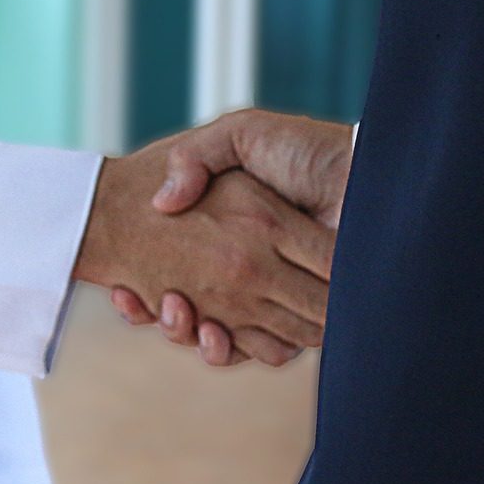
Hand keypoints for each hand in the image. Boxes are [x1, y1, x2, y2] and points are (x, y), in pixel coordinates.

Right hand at [108, 110, 353, 365]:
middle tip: (133, 299)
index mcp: (235, 234)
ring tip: (171, 308)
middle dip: (159, 313)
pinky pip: (259, 349)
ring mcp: (274, 298)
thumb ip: (197, 158)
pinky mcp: (300, 320)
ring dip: (182, 331)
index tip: (120, 284)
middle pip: (190, 310)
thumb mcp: (242, 134)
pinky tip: (205, 330)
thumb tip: (163, 202)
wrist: (363, 172)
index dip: (145, 285)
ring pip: (216, 335)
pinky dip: (224, 349)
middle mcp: (250, 270)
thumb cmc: (306, 150)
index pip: (178, 268)